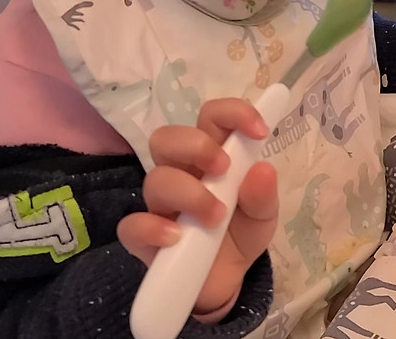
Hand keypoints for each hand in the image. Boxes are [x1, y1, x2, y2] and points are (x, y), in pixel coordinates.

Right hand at [117, 98, 278, 318]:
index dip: (232, 113)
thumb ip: (263, 195)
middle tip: (224, 169)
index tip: (258, 130)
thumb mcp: (263, 217)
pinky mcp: (143, 238)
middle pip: (167, 137)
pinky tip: (176, 239)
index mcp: (210, 157)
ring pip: (155, 179)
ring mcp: (159, 205)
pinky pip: (132, 225)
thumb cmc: (239, 234)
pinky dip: (153, 228)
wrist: (224, 281)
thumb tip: (262, 170)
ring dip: (190, 194)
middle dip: (196, 146)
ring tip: (216, 219)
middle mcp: (180, 173)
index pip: (211, 118)